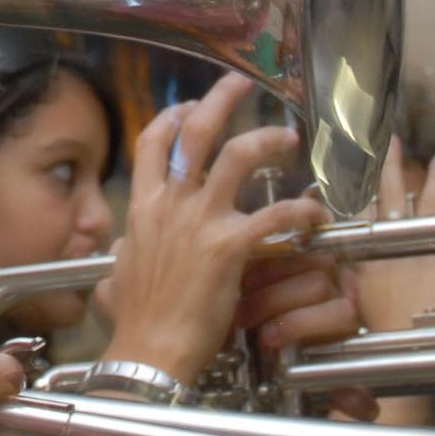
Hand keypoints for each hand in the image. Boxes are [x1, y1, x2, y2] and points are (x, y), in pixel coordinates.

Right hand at [94, 76, 328, 380]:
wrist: (149, 352)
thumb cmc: (136, 321)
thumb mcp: (119, 276)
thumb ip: (125, 255)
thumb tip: (121, 254)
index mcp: (143, 208)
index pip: (153, 143)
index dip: (173, 117)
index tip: (191, 106)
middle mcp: (170, 205)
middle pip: (196, 132)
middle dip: (219, 99)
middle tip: (240, 84)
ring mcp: (200, 222)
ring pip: (237, 157)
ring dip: (266, 140)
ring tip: (287, 138)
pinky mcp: (229, 247)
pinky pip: (273, 215)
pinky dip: (300, 210)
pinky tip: (315, 214)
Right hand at [353, 143, 434, 335]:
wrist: (413, 346)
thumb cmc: (385, 332)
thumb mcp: (360, 299)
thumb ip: (355, 273)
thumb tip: (347, 258)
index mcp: (368, 252)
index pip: (358, 206)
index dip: (354, 179)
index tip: (351, 158)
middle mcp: (393, 243)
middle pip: (389, 195)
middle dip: (387, 166)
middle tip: (389, 143)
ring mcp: (423, 247)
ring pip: (425, 203)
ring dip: (429, 178)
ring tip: (434, 158)